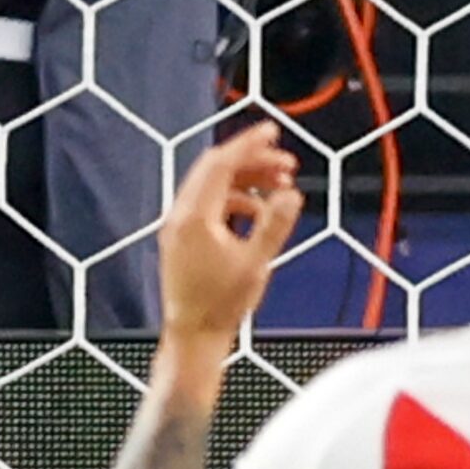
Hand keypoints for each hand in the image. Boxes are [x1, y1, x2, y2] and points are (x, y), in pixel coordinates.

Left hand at [157, 122, 302, 349]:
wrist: (193, 337)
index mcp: (194, 217)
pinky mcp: (181, 239)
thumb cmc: (221, 307)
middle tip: (285, 162)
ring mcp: (177, 227)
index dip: (249, 144)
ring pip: (213, 187)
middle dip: (252, 161)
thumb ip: (275, 226)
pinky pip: (209, 205)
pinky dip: (235, 200)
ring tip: (280, 187)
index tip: (273, 131)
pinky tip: (259, 213)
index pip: (221, 164)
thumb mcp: (256, 264)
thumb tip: (292, 195)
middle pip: (215, 170)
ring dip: (246, 182)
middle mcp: (179, 216)